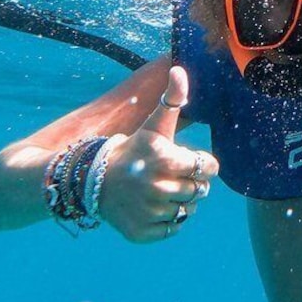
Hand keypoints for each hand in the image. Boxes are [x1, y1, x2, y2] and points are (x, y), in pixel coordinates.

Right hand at [100, 65, 218, 241]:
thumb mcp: (153, 125)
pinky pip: (172, 229)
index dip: (201, 163)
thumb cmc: (133, 150)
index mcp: (165, 160)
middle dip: (190, 182)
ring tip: (158, 190)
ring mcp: (149, 212)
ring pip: (188, 211)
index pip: (209, 167)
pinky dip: (166, 220)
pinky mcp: (142, 232)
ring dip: (179, 201)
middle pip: (200, 190)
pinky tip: (150, 207)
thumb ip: (172, 100)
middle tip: (168, 175)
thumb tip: (179, 69)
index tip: (184, 160)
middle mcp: (157, 187)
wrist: (92, 179)